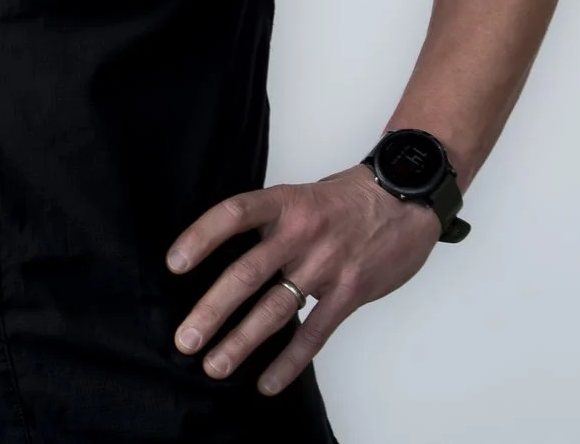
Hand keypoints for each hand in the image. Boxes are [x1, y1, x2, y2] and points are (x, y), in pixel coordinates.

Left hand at [164, 163, 441, 395]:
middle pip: (247, 273)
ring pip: (275, 309)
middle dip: (212, 311)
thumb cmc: (348, 200)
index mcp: (285, 204)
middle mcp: (302, 233)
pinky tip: (267, 382)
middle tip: (185, 339)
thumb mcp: (302, 197)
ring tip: (214, 366)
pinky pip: (315, 333)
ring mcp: (326, 265)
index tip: (173, 264)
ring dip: (241, 342)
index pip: (234, 214)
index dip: (201, 237)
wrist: (406, 197)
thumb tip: (224, 259)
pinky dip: (289, 362)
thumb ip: (269, 225)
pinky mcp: (349, 291)